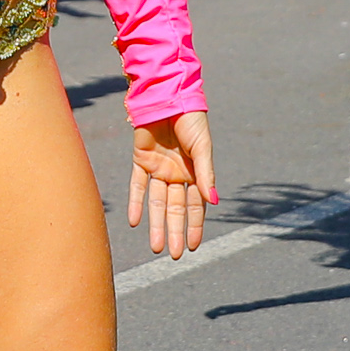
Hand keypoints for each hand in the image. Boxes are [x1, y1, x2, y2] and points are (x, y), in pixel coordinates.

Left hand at [124, 110, 218, 259]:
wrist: (169, 94)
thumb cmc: (191, 119)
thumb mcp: (203, 147)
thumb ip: (206, 174)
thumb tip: (214, 201)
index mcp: (195, 172)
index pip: (196, 206)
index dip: (195, 226)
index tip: (194, 247)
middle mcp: (177, 173)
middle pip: (176, 209)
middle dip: (176, 232)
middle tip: (175, 255)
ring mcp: (159, 168)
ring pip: (156, 202)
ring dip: (156, 224)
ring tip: (157, 247)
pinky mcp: (141, 159)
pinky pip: (137, 185)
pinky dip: (136, 202)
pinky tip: (135, 222)